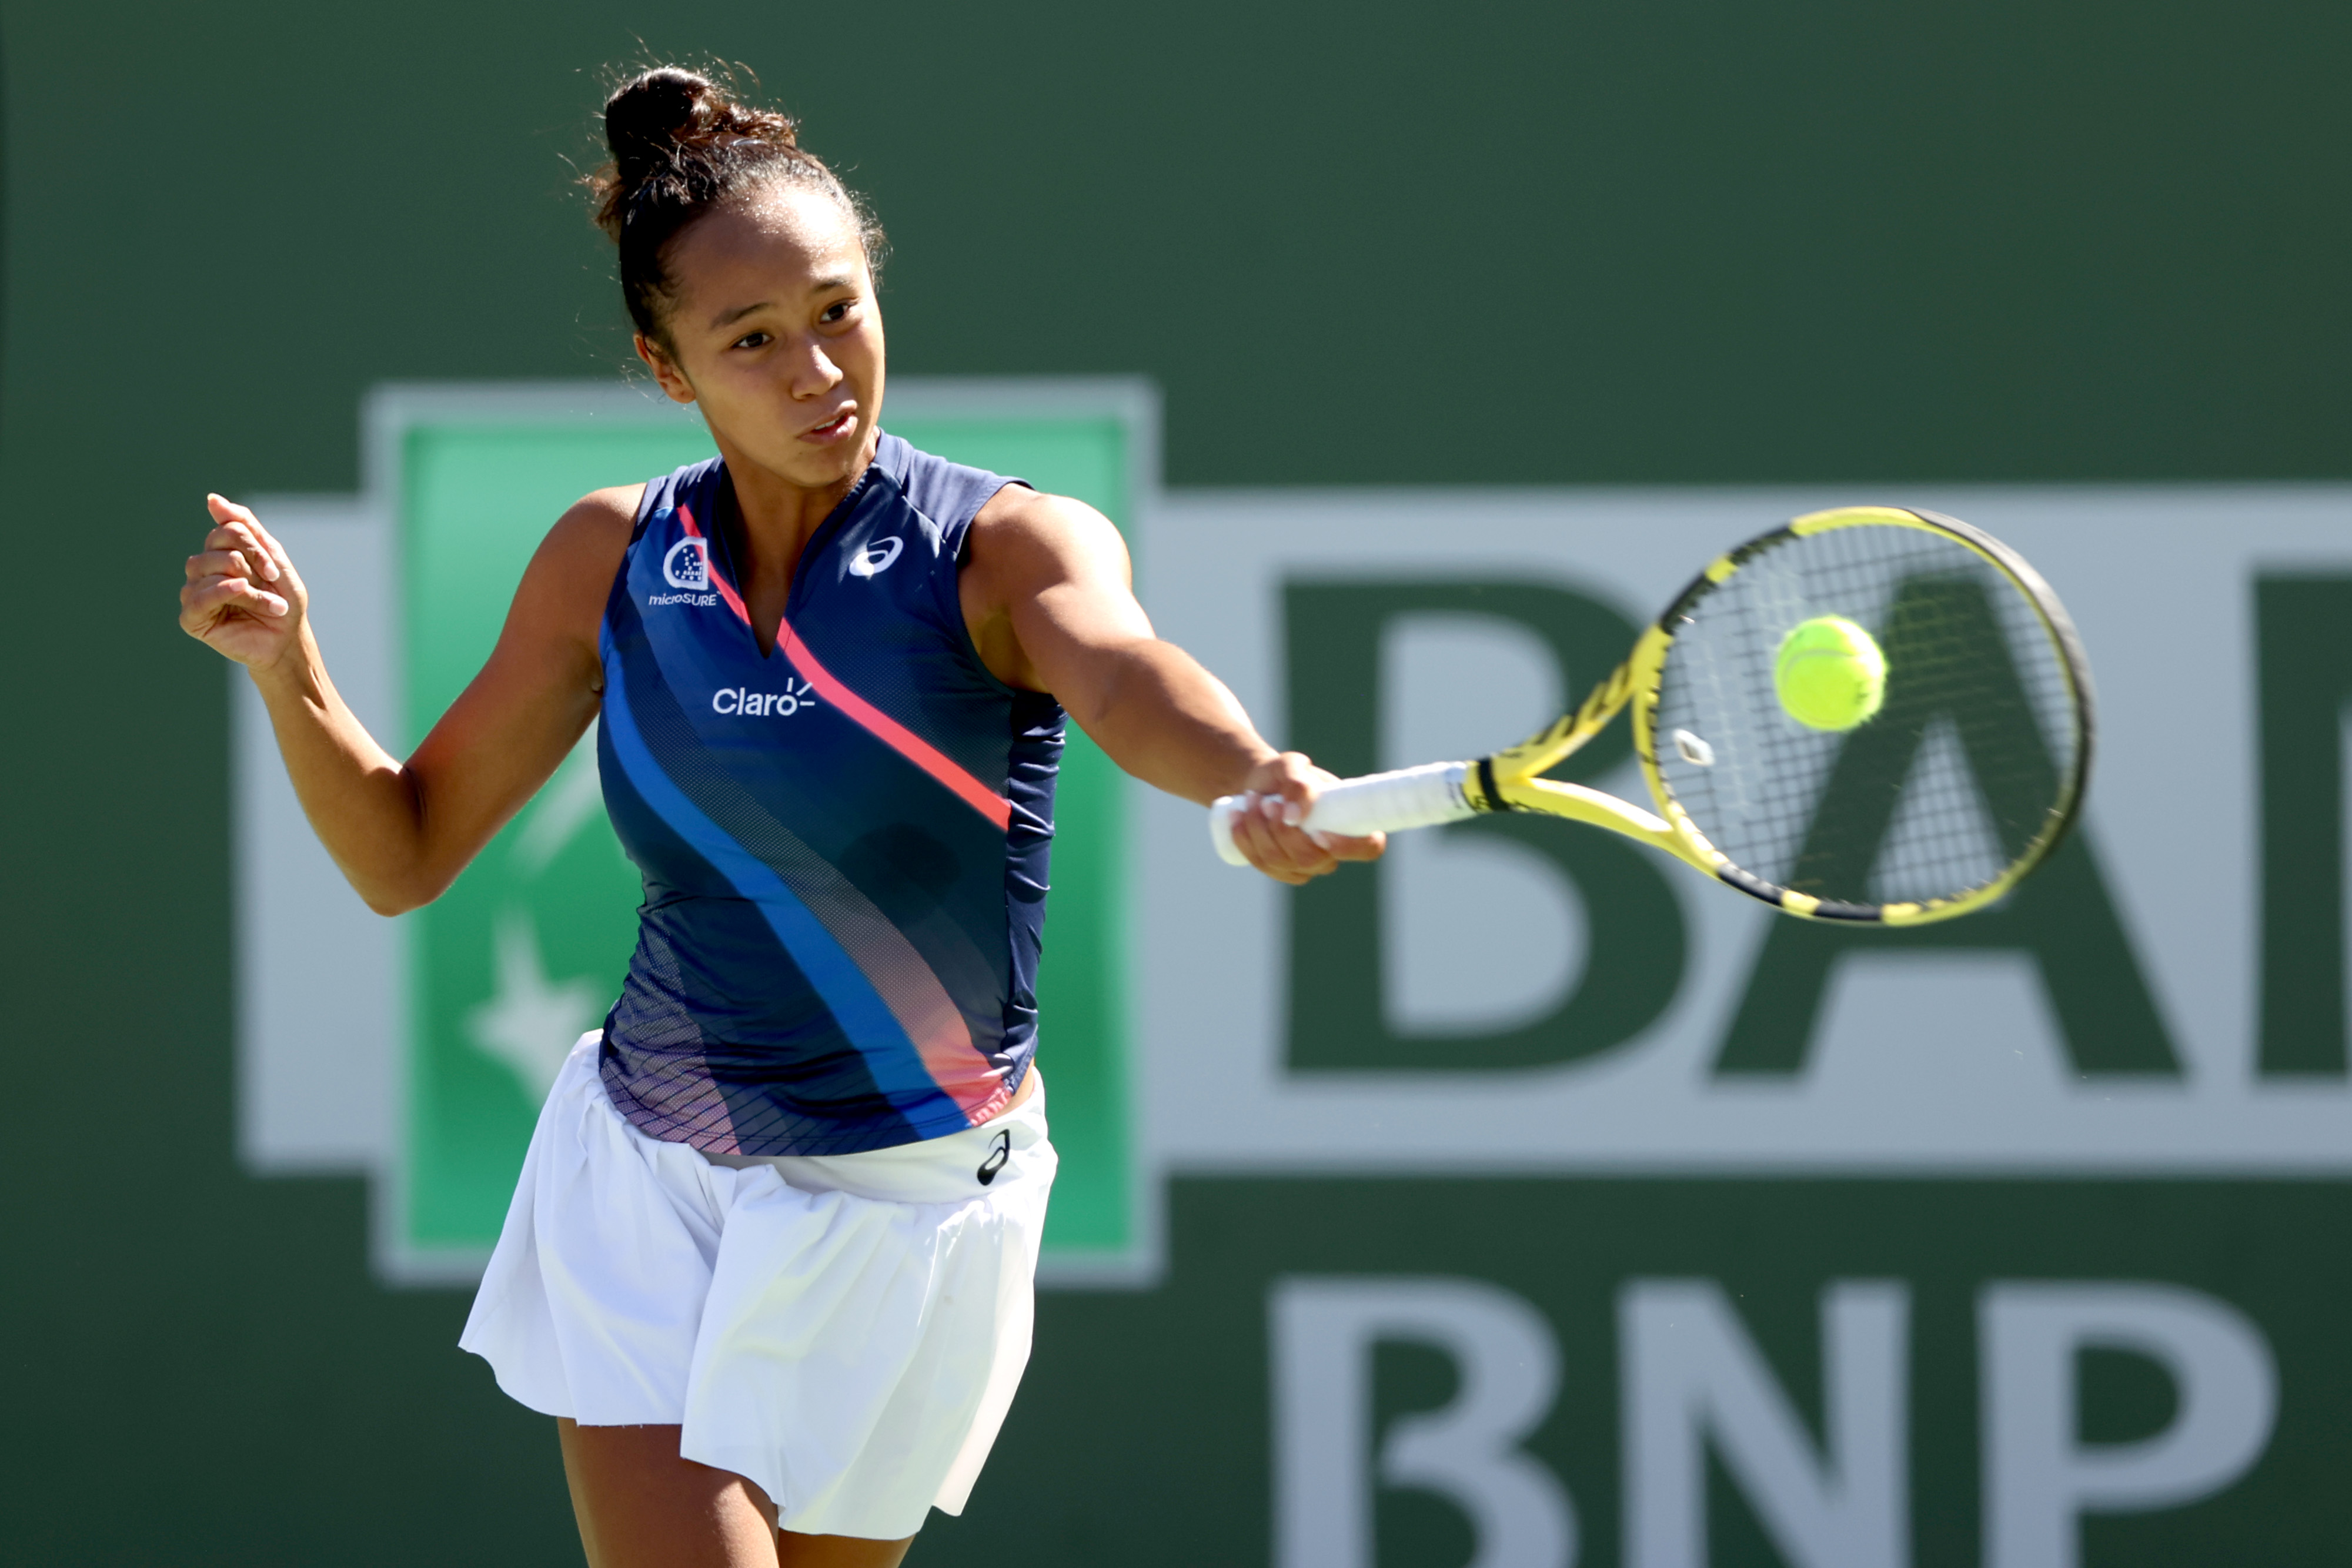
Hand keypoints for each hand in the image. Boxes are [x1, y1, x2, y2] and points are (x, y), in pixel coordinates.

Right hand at [181, 494, 306, 671]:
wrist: (288, 641)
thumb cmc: (283, 601)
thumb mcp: (273, 558)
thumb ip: (244, 526)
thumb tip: (211, 499)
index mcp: (220, 553)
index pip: (226, 529)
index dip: (253, 545)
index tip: (274, 569)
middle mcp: (203, 569)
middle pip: (216, 546)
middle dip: (251, 563)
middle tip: (272, 585)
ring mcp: (194, 592)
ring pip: (208, 568)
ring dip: (248, 586)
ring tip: (271, 605)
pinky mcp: (191, 617)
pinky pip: (198, 596)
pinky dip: (225, 592)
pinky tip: (244, 595)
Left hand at [1224, 752, 1385, 884]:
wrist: (1260, 785)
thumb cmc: (1284, 774)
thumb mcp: (1291, 765)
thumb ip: (1297, 782)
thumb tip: (1295, 817)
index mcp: (1351, 824)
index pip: (1368, 848)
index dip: (1348, 847)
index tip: (1318, 832)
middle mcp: (1332, 852)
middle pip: (1312, 859)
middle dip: (1282, 832)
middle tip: (1266, 802)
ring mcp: (1306, 866)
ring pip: (1281, 862)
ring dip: (1259, 830)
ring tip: (1250, 800)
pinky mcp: (1281, 870)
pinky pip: (1263, 865)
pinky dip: (1246, 841)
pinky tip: (1238, 820)